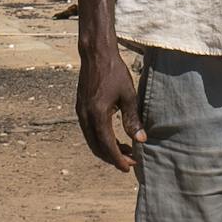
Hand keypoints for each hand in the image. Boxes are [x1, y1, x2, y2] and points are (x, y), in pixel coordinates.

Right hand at [76, 38, 140, 171]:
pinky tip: (114, 137)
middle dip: (113, 157)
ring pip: (92, 141)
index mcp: (98, 115)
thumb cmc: (114, 71)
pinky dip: (100, 139)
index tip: (129, 167)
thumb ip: (132, 119)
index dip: (118, 159)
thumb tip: (141, 139)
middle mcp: (86, 116)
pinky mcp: (81, 108)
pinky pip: (89, 131)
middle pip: (97, 147)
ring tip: (125, 150)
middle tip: (130, 161)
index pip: (107, 145)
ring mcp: (81, 112)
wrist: (95, 54)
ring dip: (107, 149)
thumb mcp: (128, 95)